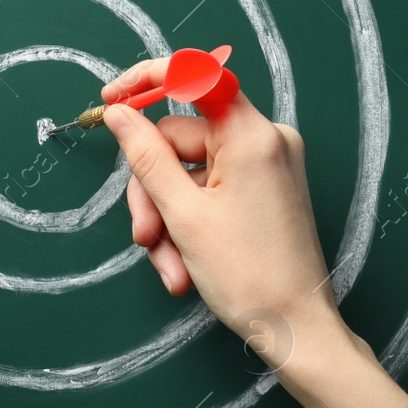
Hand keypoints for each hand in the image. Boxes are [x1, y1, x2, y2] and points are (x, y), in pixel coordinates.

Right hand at [100, 58, 351, 366]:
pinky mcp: (267, 190)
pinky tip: (185, 267)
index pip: (195, 77)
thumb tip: (119, 114)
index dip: (147, 82)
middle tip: (145, 237)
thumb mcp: (183, 216)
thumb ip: (146, 157)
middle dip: (154, 192)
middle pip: (181, 142)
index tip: (109, 101)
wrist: (298, 330)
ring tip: (171, 268)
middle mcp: (266, 141)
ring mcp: (269, 166)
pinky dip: (191, 225)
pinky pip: (212, 191)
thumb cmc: (250, 277)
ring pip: (190, 174)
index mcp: (252, 136)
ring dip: (170, 220)